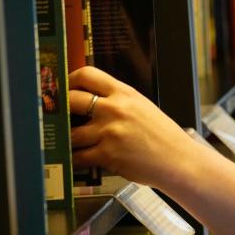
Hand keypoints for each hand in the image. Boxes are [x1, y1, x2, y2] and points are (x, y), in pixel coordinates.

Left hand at [68, 66, 195, 186]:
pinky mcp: (108, 154)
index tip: (64, 89)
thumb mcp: (141, 106)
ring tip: (68, 143)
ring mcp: (110, 132)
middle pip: (71, 100)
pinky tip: (75, 159)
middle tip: (57, 116)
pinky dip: (73, 160)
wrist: (178, 159)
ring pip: (71, 133)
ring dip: (67, 140)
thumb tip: (89, 101)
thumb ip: (117, 100)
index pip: (87, 75)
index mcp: (124, 93)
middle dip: (60, 110)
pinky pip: (78, 156)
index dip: (69, 81)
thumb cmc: (162, 135)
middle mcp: (115, 109)